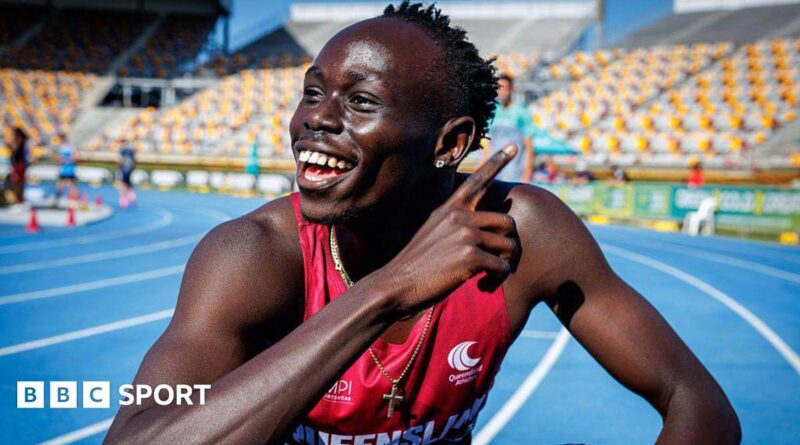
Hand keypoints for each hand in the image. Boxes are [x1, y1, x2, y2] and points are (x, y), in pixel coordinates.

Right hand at [380, 144, 520, 315]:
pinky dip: (497, 278)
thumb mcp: (433, 233)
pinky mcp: (470, 256)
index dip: (498, 162)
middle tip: (500, 261)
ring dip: (505, 265)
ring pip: (509, 245)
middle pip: (508, 221)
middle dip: (509, 243)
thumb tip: (484, 231)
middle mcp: (460, 216)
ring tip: (489, 276)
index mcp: (450, 209)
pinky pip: (501, 266)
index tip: (515, 145)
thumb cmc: (416, 265)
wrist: (396, 285)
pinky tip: (482, 285)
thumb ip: (456, 225)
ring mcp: (465, 234)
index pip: (478, 180)